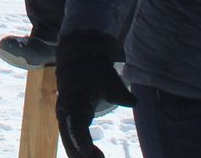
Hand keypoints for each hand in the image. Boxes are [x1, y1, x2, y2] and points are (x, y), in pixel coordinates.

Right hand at [56, 29, 135, 157]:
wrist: (79, 53)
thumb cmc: (92, 65)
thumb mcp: (105, 76)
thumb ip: (119, 91)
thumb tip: (133, 102)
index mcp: (72, 102)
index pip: (74, 126)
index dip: (81, 142)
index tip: (89, 154)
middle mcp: (66, 112)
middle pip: (70, 139)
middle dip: (81, 154)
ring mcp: (68, 116)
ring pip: (70, 140)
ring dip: (81, 153)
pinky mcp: (74, 117)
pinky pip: (75, 137)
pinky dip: (83, 147)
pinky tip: (95, 155)